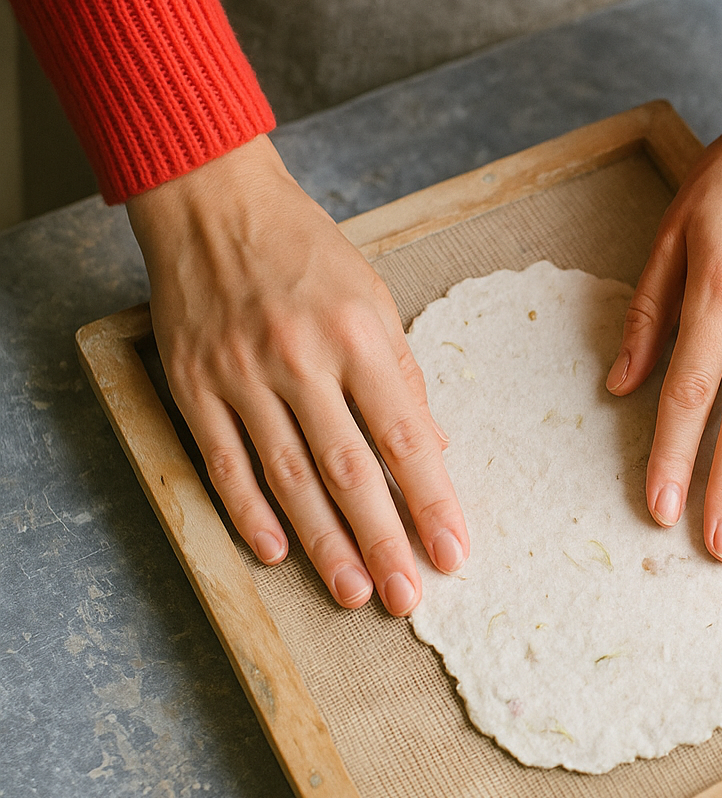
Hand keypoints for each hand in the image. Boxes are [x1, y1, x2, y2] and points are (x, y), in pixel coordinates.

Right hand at [127, 135, 468, 614]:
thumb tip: (433, 448)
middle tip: (406, 595)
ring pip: (288, 477)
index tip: (453, 550)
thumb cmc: (306, 251)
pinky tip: (276, 552)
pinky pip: (224, 461)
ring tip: (353, 591)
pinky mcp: (193, 385)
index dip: (431, 501)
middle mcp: (301, 358)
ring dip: (322, 541)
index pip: (404, 437)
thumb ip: (402, 375)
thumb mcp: (374, 297)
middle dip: (383, 541)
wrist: (211, 202)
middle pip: (349, 470)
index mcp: (358, 335)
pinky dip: (249, 511)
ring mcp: (241, 375)